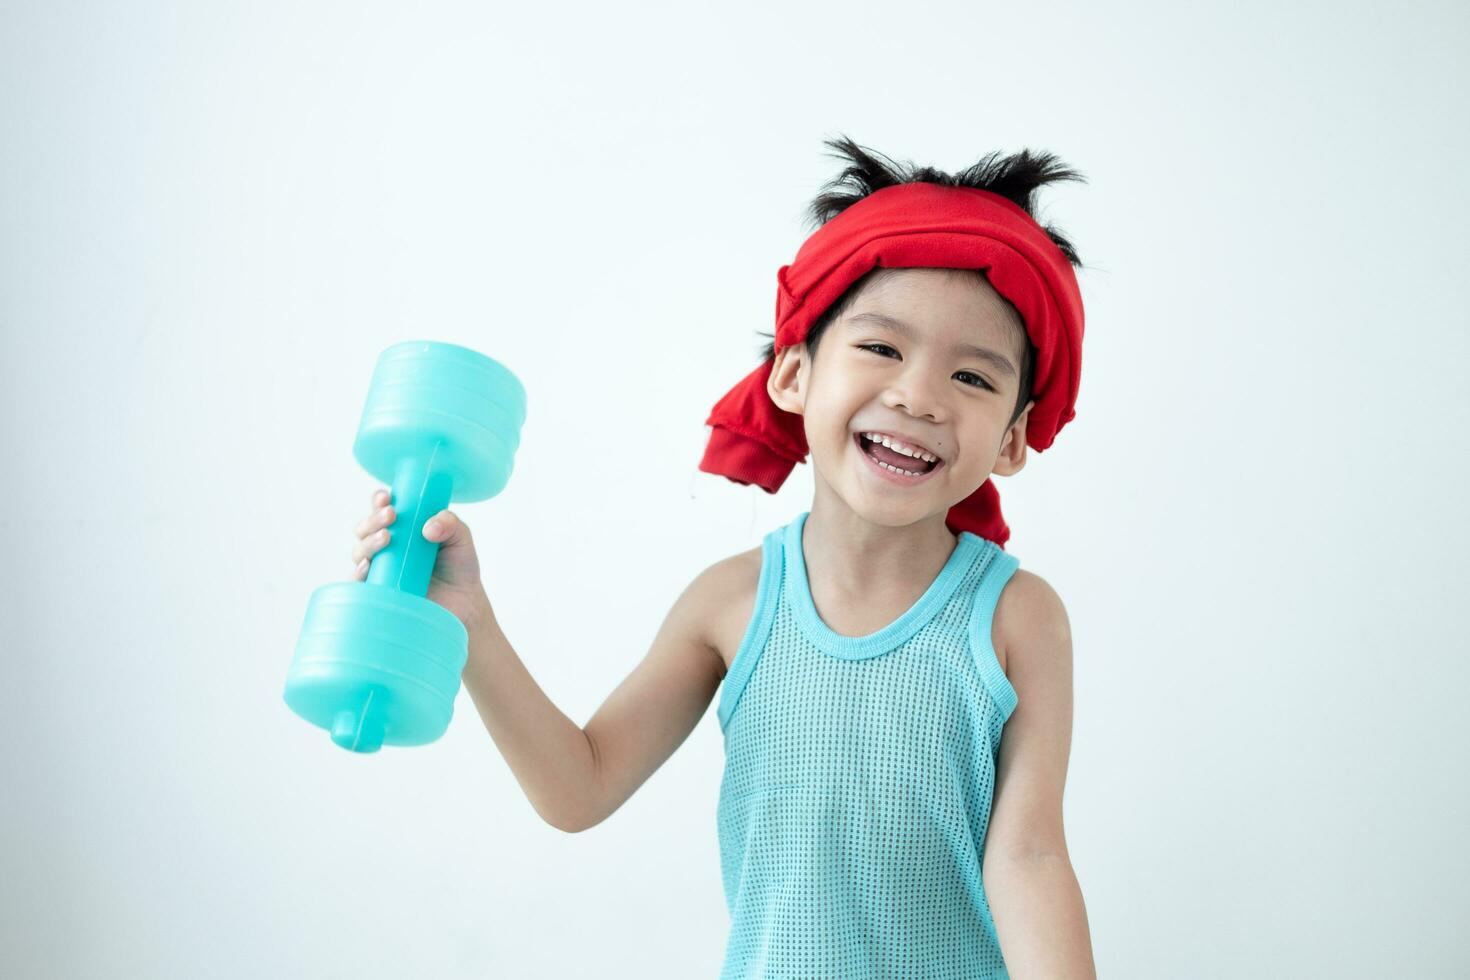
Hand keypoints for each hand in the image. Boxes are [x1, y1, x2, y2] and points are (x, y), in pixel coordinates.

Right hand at [351, 488, 494, 632]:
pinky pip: (359, 584)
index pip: (382, 509)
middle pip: (365, 529)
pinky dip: (358, 573)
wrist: (464, 604)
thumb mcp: (461, 539)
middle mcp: (386, 548)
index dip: (379, 501)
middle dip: (374, 519)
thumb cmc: (459, 567)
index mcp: (402, 528)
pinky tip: (368, 565)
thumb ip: (450, 524)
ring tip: (387, 537)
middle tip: (392, 515)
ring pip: (359, 552)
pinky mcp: (378, 593)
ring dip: (368, 542)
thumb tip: (428, 527)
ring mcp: (380, 570)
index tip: (387, 498)